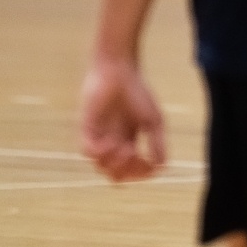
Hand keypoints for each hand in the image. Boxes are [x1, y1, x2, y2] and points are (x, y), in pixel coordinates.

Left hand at [79, 57, 165, 181]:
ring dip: (116, 164)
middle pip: (115, 174)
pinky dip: (101, 152)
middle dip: (128, 172)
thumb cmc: (137, 93)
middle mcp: (111, 143)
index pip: (131, 169)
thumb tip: (161, 167)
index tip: (150, 165)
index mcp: (127, 142)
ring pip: (100, 166)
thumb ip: (157, 143)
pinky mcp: (86, 129)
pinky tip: (113, 143)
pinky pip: (87, 151)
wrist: (119, 72)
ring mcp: (98, 137)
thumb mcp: (154, 121)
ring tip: (128, 150)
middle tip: (138, 158)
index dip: (140, 173)